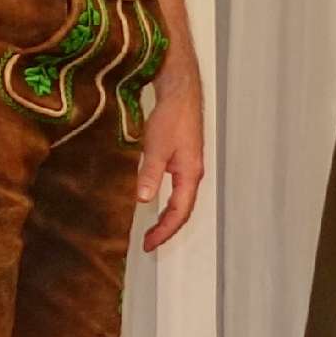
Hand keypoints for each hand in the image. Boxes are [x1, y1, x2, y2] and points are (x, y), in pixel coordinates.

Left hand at [138, 65, 205, 251]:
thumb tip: (143, 200)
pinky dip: (166, 201)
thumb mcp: (156, 146)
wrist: (180, 92)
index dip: (165, 230)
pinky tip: (153, 199)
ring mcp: (188, 165)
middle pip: (184, 210)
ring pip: (181, 199)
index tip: (149, 244)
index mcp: (190, 173)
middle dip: (167, 228)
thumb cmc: (172, 116)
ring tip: (151, 228)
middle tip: (149, 241)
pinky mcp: (181, 158)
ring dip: (167, 216)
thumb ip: (150, 173)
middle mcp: (192, 173)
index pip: (180, 212)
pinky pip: (177, 188)